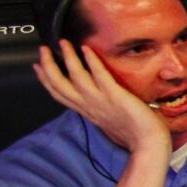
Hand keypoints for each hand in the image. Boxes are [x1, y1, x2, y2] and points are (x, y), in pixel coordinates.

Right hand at [32, 41, 169, 153]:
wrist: (148, 143)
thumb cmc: (134, 133)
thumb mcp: (109, 120)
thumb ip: (99, 108)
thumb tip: (97, 98)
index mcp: (87, 111)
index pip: (59, 94)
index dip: (46, 80)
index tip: (37, 66)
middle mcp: (89, 106)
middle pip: (59, 85)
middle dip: (48, 66)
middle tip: (43, 49)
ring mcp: (101, 100)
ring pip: (76, 77)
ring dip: (68, 58)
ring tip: (63, 43)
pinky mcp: (115, 96)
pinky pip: (100, 76)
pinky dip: (92, 62)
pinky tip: (86, 49)